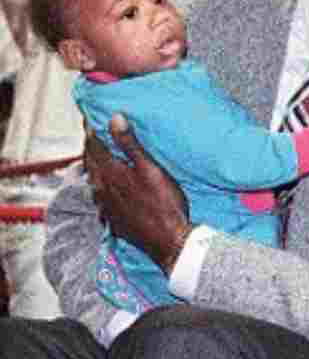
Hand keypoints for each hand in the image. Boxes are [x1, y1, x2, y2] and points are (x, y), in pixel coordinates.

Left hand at [85, 114, 191, 274]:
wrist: (168, 241)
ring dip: (95, 166)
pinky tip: (108, 187)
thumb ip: (130, 144)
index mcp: (109, 173)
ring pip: (93, 180)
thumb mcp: (150, 169)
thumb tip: (114, 117)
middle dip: (91, 146)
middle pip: (90, 162)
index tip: (90, 116)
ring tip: (101, 157)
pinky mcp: (112, 219)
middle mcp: (101, 189)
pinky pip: (100, 197)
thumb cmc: (164, 202)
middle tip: (94, 133)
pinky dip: (102, 185)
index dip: (91, 129)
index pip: (93, 145)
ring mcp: (105, 206)